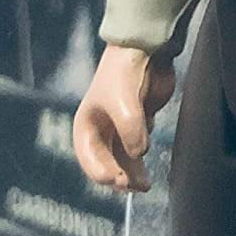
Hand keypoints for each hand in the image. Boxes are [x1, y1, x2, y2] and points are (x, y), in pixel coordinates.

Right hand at [73, 44, 175, 192]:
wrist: (146, 47)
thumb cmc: (124, 72)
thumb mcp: (123, 102)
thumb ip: (131, 130)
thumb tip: (141, 152)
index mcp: (86, 126)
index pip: (89, 159)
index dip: (102, 172)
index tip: (117, 179)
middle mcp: (101, 130)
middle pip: (108, 163)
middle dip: (120, 177)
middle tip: (135, 187)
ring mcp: (121, 126)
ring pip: (124, 159)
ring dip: (133, 173)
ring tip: (145, 186)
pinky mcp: (140, 121)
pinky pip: (139, 147)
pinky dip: (143, 158)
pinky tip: (149, 162)